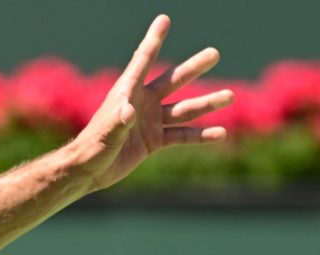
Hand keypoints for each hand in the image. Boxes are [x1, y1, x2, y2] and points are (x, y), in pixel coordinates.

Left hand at [71, 14, 233, 191]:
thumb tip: (130, 112)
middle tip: (215, 53)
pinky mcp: (155, 141)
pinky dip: (201, 135)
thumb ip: (118, 121)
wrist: (90, 170)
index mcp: (127, 91)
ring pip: (184, 109)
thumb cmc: (93, 147)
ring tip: (230, 95)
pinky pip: (181, 136)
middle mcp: (143, 102)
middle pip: (173, 81)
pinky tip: (220, 133)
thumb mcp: (106, 133)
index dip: (154, 39)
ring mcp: (151, 121)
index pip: (143, 60)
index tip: (164, 19)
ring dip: (207, 103)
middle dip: (193, 68)